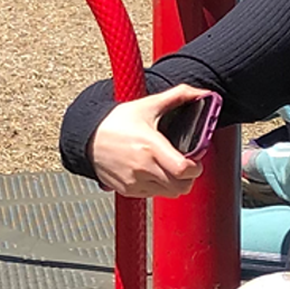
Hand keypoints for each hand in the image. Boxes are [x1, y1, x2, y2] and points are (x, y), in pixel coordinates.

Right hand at [90, 86, 213, 197]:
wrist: (88, 138)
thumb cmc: (115, 122)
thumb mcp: (148, 105)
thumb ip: (178, 95)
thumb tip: (201, 93)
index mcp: (151, 146)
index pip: (183, 170)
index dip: (195, 167)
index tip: (195, 160)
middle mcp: (143, 167)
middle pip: (181, 186)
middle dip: (188, 177)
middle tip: (185, 164)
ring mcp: (135, 182)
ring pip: (170, 193)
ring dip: (175, 183)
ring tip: (170, 168)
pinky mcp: (128, 191)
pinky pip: (154, 195)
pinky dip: (159, 186)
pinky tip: (154, 172)